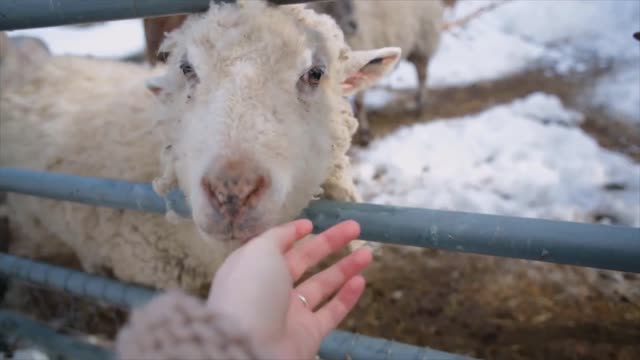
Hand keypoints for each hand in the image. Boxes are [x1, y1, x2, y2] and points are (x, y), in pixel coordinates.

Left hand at [206, 219, 371, 359]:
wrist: (249, 347)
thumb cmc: (251, 291)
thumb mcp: (259, 251)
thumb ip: (277, 237)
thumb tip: (292, 230)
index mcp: (252, 268)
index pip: (275, 246)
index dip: (293, 234)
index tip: (312, 223)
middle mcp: (270, 289)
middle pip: (303, 261)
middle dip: (328, 243)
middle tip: (354, 228)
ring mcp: (290, 313)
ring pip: (322, 286)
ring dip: (345, 268)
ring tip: (368, 253)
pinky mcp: (308, 335)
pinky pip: (331, 313)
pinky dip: (347, 297)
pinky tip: (361, 281)